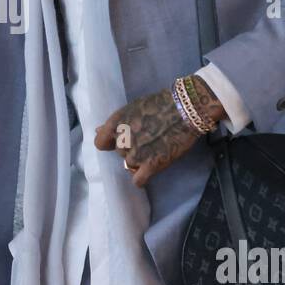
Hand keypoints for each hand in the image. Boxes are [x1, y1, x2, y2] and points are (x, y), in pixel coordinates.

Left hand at [94, 76, 224, 187]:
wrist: (187, 110)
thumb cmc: (161, 104)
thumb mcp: (133, 108)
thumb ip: (116, 122)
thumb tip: (97, 130)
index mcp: (115, 123)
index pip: (100, 143)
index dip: (110, 144)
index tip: (121, 141)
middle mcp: (122, 139)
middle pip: (121, 153)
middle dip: (132, 148)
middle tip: (149, 140)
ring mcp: (136, 153)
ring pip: (130, 165)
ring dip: (140, 161)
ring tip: (156, 149)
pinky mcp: (151, 165)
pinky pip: (138, 180)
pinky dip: (142, 177)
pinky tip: (151, 168)